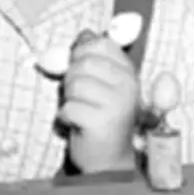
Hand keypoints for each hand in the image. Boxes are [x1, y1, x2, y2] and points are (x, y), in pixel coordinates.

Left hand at [56, 29, 139, 172]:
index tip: (82, 71)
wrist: (108, 161)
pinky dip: (65, 117)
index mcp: (128, 74)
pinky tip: (76, 125)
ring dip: (68, 99)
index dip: (82, 53)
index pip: (100, 44)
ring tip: (80, 112)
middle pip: (83, 63)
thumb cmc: (101, 119)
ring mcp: (116, 105)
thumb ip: (94, 59)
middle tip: (80, 98)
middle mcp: (127, 87)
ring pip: (74, 84)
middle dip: (71, 79)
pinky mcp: (100, 122)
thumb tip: (85, 33)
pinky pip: (68, 107)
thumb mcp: (102, 85)